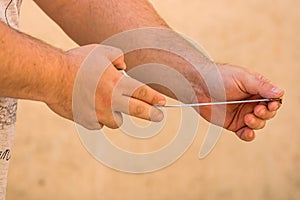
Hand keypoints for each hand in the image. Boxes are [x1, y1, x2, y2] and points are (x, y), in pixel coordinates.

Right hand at [46, 44, 165, 129]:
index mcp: (117, 84)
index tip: (163, 102)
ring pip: (117, 121)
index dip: (155, 98)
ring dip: (117, 114)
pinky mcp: (87, 121)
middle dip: (151, 114)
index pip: (143, 93)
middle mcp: (111, 101)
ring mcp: (99, 113)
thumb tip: (123, 67)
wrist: (52, 77)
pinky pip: (99, 123)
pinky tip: (92, 107)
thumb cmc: (77, 62)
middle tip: (158, 116)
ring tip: (109, 104)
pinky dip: (99, 117)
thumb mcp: (101, 51)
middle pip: (138, 111)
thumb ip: (118, 58)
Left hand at [197, 64, 283, 140]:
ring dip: (257, 123)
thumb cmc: (219, 77)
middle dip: (265, 113)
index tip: (271, 104)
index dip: (274, 103)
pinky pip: (245, 133)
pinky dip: (249, 135)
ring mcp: (243, 113)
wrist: (198, 87)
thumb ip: (261, 86)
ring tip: (247, 117)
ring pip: (259, 124)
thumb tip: (280, 93)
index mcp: (256, 89)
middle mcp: (251, 102)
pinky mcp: (233, 124)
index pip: (273, 99)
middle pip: (268, 113)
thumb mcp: (243, 78)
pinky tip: (248, 132)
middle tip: (256, 109)